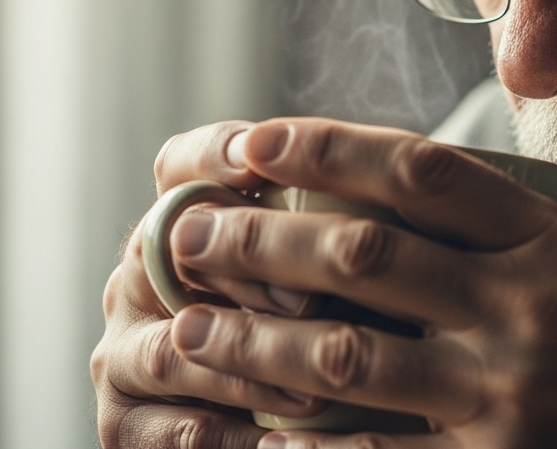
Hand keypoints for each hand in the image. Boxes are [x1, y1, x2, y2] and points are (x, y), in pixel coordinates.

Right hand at [91, 121, 334, 448]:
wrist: (295, 419)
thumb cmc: (342, 322)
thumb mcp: (349, 268)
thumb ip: (351, 228)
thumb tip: (408, 182)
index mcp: (191, 220)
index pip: (183, 165)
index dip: (213, 156)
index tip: (257, 163)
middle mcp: (145, 275)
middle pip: (171, 255)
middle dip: (248, 274)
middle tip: (313, 301)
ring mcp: (128, 348)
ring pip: (173, 351)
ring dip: (247, 370)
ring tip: (314, 391)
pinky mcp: (127, 423)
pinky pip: (173, 433)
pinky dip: (231, 439)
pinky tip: (278, 443)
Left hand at [163, 117, 556, 448]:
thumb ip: (526, 244)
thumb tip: (419, 202)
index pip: (425, 171)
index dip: (325, 147)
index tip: (250, 138)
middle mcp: (535, 307)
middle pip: (365, 250)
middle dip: (259, 234)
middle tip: (188, 228)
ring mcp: (514, 393)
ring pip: (345, 352)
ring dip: (252, 337)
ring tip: (187, 327)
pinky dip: (304, 440)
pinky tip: (254, 430)